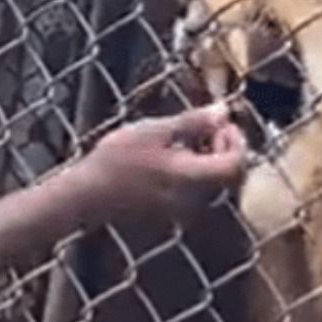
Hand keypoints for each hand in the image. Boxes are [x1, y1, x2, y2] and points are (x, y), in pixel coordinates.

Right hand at [61, 103, 247, 225]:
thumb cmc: (115, 161)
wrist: (84, 197)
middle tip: (207, 126)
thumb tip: (224, 110)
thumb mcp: (154, 132)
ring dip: (210, 157)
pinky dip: (196, 169)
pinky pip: (198, 189)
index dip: (237, 141)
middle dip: (225, 146)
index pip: (236, 164)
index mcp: (193, 178)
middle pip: (229, 174)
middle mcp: (195, 199)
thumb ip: (193, 122)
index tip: (222, 123)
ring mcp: (183, 208)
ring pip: (214, 182)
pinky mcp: (171, 211)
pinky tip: (173, 155)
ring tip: (187, 137)